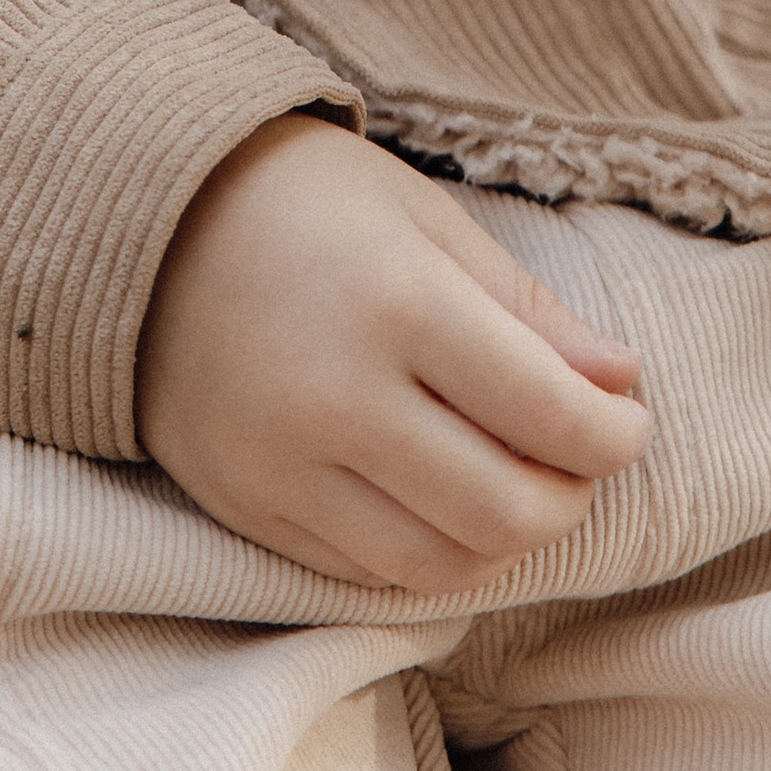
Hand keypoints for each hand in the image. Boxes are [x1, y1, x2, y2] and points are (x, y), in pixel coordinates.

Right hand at [137, 116, 650, 592]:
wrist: (141, 219)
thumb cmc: (302, 198)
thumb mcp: (424, 219)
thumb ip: (525, 310)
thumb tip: (621, 382)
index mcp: (398, 303)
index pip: (547, 414)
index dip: (613, 434)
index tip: (630, 420)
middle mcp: (340, 398)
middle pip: (501, 510)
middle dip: (570, 499)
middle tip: (581, 461)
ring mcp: (285, 465)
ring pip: (437, 562)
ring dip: (503, 541)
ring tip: (519, 486)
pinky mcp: (247, 506)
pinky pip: (362, 572)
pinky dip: (427, 557)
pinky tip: (445, 508)